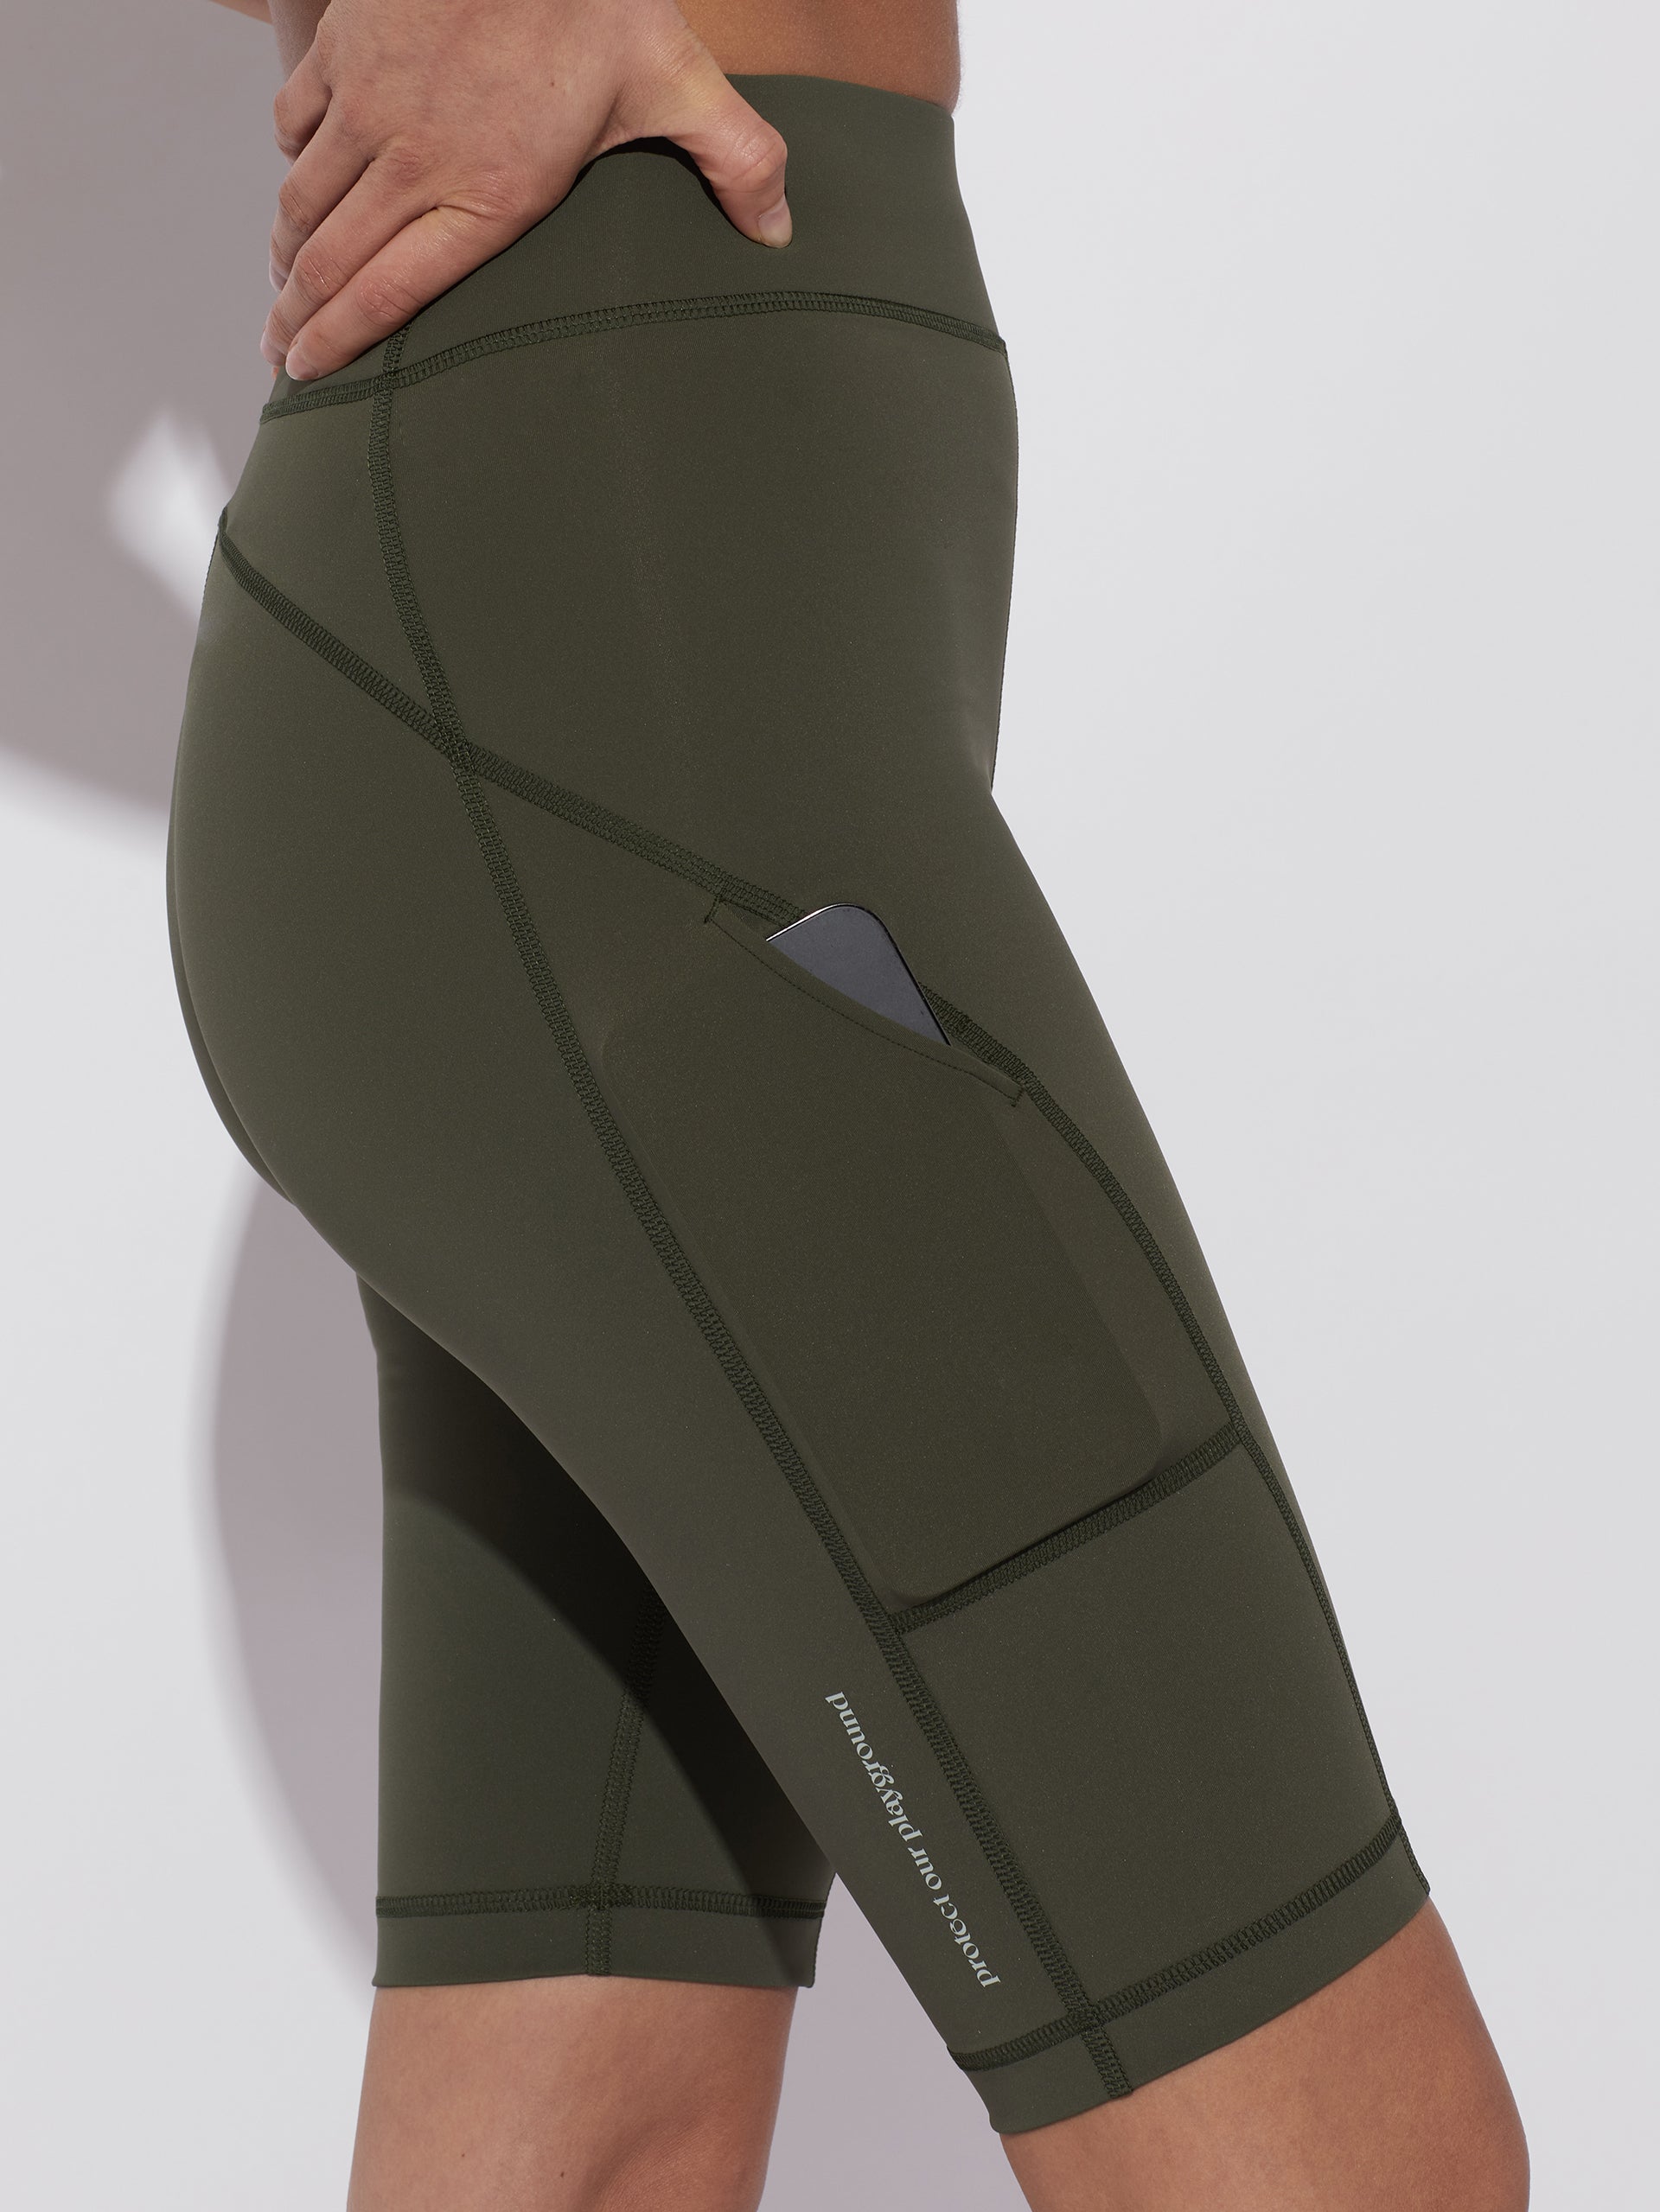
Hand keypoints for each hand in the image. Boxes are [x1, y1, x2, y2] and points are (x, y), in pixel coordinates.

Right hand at [262, 0, 790, 380]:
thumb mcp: (683, 79)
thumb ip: (738, 163)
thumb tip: (780, 234)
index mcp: (489, 190)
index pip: (392, 291)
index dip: (341, 342)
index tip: (310, 374)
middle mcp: (415, 156)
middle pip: (331, 260)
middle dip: (297, 319)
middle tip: (282, 357)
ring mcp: (371, 100)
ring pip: (304, 199)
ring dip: (287, 252)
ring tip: (283, 291)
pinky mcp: (347, 46)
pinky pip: (294, 122)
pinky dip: (292, 162)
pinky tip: (301, 186)